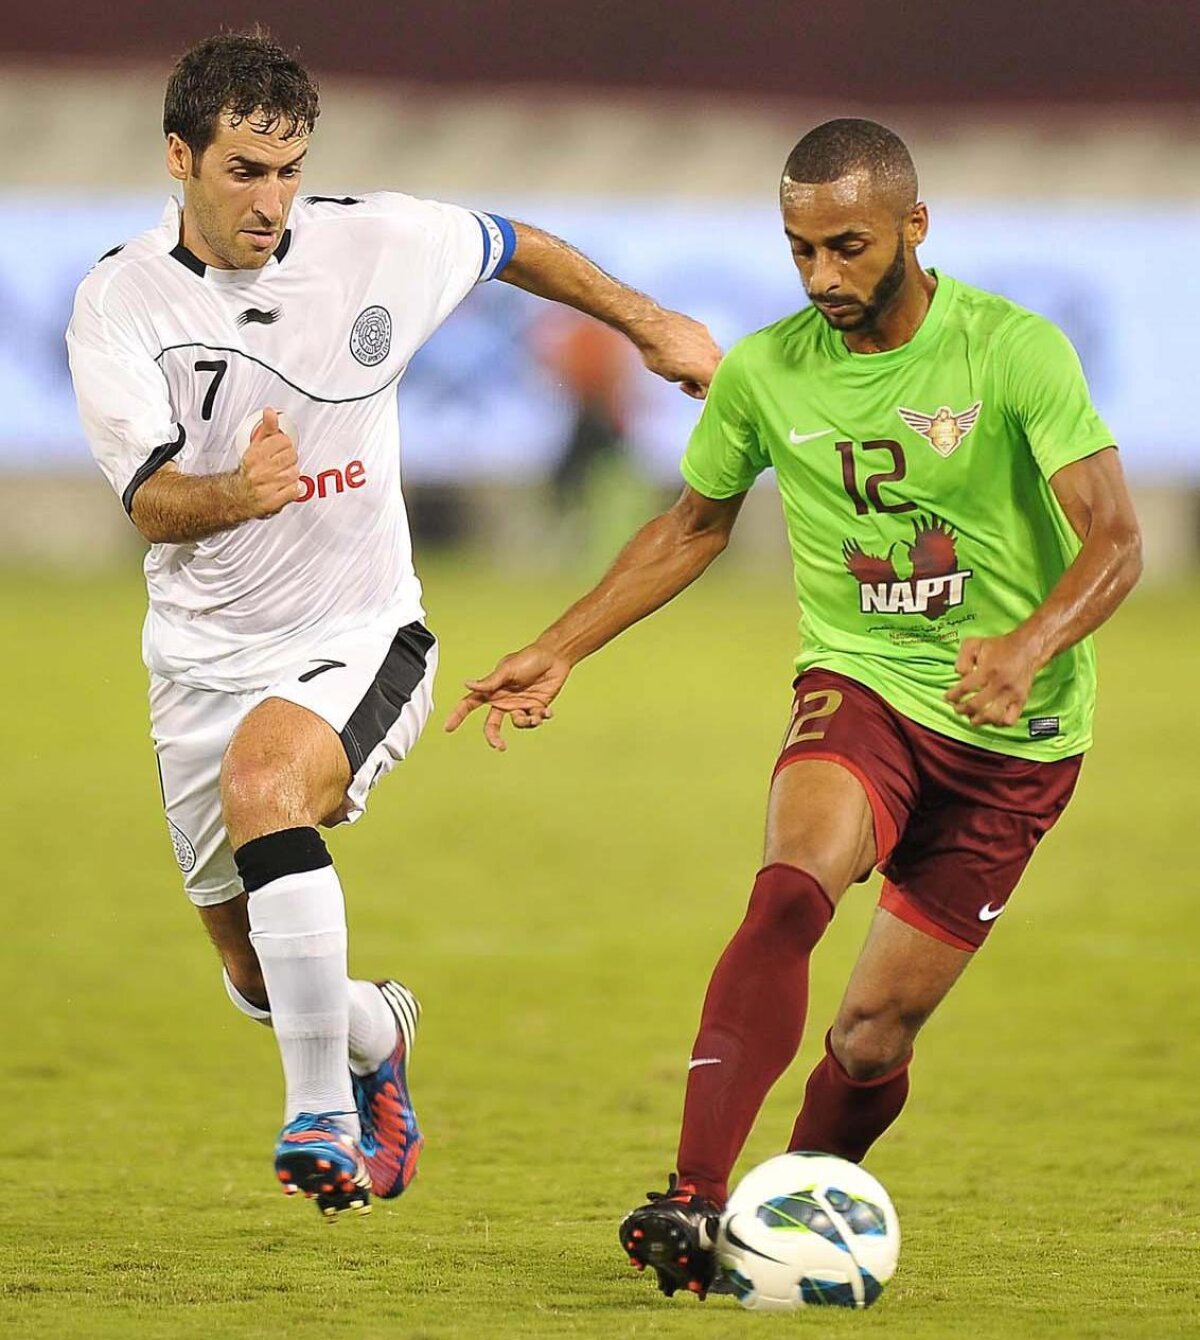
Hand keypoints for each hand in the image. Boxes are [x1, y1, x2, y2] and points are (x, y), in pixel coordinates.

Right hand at [237, 407, 298, 517]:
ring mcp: (267, 487)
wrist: (237, 495)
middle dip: (289, 459)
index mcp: (256, 455)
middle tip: (281, 463)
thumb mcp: (255, 445)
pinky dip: (293, 489)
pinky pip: (295, 490)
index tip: (280, 448)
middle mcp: (261, 471)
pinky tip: (284, 486)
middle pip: (292, 457)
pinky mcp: (273, 501)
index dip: (284, 445)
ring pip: (295, 473)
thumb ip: (266, 428)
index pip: (284, 441)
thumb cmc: (249, 470)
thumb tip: (270, 412)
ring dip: (291, 474)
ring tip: (281, 475)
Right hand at [444, 644, 572, 750]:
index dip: (458, 715)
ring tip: (536, 716)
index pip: (470, 704)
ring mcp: (520, 705)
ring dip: (526, 723)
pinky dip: (541, 718)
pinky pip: (535, 720)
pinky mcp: (536, 708)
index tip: (448, 728)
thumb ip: (489, 682)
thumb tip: (467, 684)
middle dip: (494, 738)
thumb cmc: (529, 659)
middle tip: (500, 746)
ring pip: (518, 724)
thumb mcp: (507, 669)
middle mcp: (504, 700)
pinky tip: (547, 711)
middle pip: (492, 725)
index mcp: (493, 690)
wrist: (554, 658)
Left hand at [630, 310, 721, 399]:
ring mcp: (709, 339)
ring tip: (681, 360)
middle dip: (700, 376)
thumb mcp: (671, 376)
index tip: (687, 385)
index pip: (711, 389)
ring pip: (709, 356)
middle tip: (686, 376)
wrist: (652, 327)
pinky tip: (680, 347)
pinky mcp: (702, 328)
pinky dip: (695, 347)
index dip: (696, 391)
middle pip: (714, 372)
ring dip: (698, 361)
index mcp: (709, 371)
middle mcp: (714, 354)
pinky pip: (703, 342)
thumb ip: (687, 379)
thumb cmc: (659, 352)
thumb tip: (688, 376)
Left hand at [945, 631, 1041, 727]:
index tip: (948, 697)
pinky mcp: (1021, 701)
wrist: (1027, 649)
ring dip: (978, 720)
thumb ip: (962, 658)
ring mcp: (1012, 694)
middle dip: (961, 710)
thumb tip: (960, 675)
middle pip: (975, 706)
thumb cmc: (999, 647)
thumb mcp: (975, 643)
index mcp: (987, 670)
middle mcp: (1000, 684)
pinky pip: (1009, 720)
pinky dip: (997, 723)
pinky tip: (991, 719)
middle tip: (957, 709)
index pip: (965, 688)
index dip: (953, 696)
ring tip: (972, 717)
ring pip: (992, 716)